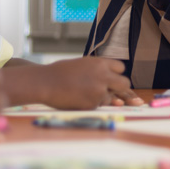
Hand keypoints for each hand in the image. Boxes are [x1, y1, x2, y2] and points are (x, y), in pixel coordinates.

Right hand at [7, 57, 141, 109]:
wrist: (44, 83)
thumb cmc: (60, 72)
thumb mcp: (82, 64)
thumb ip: (97, 69)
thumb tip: (111, 76)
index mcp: (100, 63)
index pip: (120, 67)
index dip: (116, 73)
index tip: (110, 77)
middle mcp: (103, 76)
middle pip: (125, 83)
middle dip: (120, 88)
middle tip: (110, 90)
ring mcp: (99, 90)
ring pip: (112, 97)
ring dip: (104, 97)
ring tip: (85, 93)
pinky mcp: (93, 104)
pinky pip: (99, 106)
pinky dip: (92, 104)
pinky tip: (78, 99)